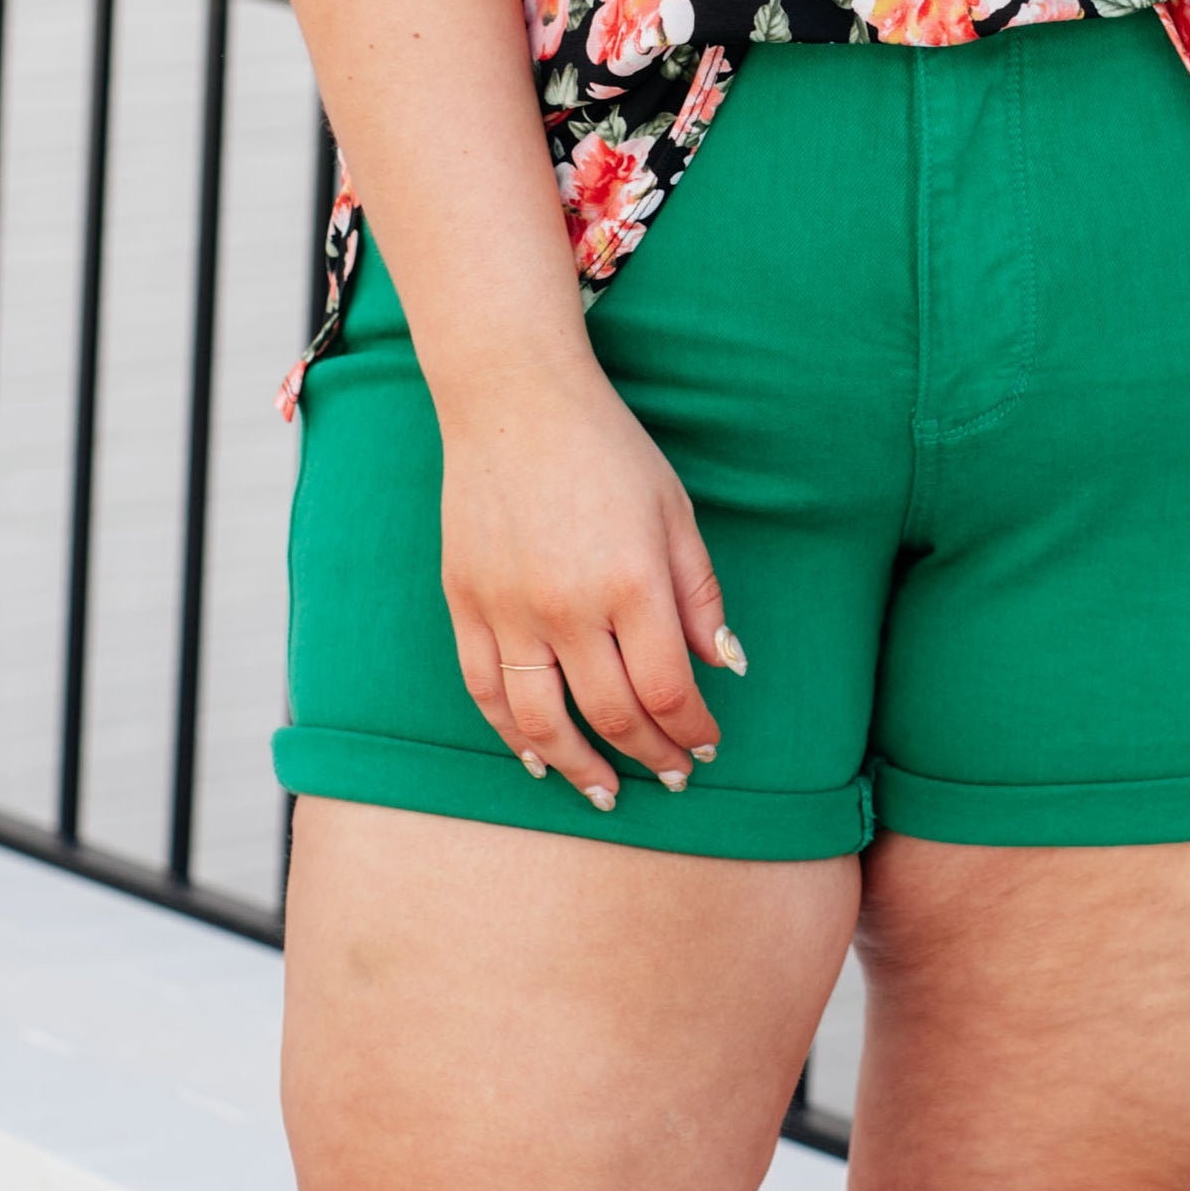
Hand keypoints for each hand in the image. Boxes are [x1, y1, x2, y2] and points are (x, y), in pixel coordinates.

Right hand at [435, 359, 741, 809]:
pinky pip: (484, 689)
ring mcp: (507, 608)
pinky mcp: (464, 602)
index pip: (668, 690)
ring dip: (580, 769)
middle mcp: (567, 606)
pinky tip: (538, 756)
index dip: (691, 731)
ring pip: (541, 720)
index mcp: (630, 582)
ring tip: (607, 792)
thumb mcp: (675, 513)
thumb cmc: (607, 450)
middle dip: (651, 757)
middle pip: (612, 715)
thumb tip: (725, 668)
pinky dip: (511, 733)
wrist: (513, 399)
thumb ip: (700, 595)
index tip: (707, 746)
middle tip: (672, 777)